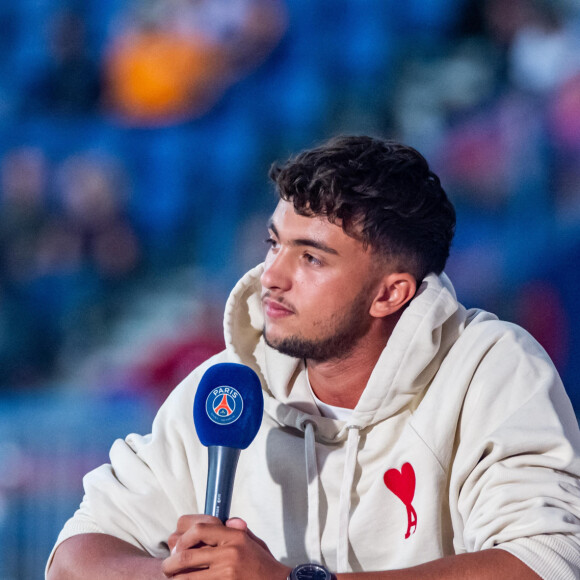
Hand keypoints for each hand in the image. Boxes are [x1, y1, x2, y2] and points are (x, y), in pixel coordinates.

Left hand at [162, 514, 291, 578]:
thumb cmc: (264, 565)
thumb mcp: (254, 542)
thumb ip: (238, 530)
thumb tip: (224, 520)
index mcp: (235, 536)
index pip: (199, 529)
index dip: (183, 537)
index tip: (177, 545)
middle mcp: (229, 553)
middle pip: (187, 555)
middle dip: (171, 563)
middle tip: (167, 567)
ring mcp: (226, 573)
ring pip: (187, 577)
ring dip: (176, 579)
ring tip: (172, 578)